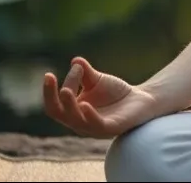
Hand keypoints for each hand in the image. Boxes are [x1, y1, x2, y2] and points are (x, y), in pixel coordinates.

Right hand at [43, 56, 160, 137]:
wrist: (140, 100)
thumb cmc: (114, 93)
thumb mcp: (97, 80)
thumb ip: (85, 73)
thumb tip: (75, 61)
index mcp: (73, 111)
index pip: (57, 101)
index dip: (53, 88)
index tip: (58, 72)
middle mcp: (79, 122)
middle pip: (59, 113)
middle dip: (51, 97)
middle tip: (49, 78)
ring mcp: (93, 127)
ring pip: (75, 120)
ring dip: (69, 105)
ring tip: (65, 91)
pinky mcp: (109, 128)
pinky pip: (96, 125)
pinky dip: (89, 116)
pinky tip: (85, 105)